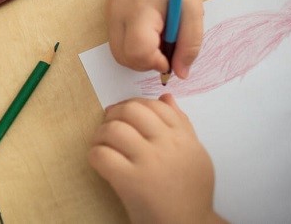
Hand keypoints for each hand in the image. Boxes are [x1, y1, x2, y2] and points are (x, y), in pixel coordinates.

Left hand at [88, 95, 222, 223]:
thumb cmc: (190, 193)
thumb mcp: (195, 156)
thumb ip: (182, 125)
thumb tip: (165, 97)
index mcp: (184, 139)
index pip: (156, 105)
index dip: (136, 105)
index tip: (127, 115)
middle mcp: (168, 146)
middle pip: (132, 111)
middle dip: (115, 114)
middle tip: (110, 125)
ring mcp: (149, 163)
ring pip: (114, 129)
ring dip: (101, 134)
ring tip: (103, 144)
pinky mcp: (130, 181)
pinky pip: (102, 155)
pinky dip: (95, 155)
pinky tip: (100, 162)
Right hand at [106, 0, 203, 78]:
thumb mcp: (193, 10)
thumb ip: (189, 44)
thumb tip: (181, 73)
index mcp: (139, 8)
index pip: (137, 52)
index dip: (155, 62)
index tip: (171, 57)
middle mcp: (117, 11)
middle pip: (121, 56)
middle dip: (145, 63)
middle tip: (165, 51)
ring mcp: (109, 9)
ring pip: (117, 50)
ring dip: (138, 54)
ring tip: (159, 38)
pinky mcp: (109, 8)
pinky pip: (117, 37)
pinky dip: (133, 43)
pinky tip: (150, 28)